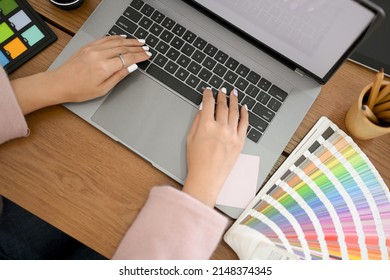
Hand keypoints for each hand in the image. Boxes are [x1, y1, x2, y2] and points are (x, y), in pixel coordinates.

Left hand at [11, 35, 150, 113]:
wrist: (59, 83)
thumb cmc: (79, 90)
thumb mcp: (103, 89)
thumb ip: (119, 76)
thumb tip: (131, 68)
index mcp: (104, 67)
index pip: (128, 58)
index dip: (140, 56)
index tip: (147, 55)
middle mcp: (99, 55)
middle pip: (124, 47)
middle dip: (137, 47)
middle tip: (146, 47)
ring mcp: (93, 48)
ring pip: (116, 41)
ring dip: (129, 40)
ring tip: (139, 41)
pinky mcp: (88, 46)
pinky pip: (105, 38)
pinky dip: (116, 37)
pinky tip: (123, 38)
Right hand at [182, 88, 248, 206]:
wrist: (207, 178)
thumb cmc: (196, 161)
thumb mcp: (190, 138)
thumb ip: (197, 122)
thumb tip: (202, 110)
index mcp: (206, 125)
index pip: (208, 103)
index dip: (208, 94)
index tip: (208, 90)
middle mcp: (220, 127)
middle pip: (223, 106)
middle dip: (222, 96)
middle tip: (222, 90)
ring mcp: (232, 134)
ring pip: (235, 112)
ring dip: (234, 101)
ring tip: (234, 94)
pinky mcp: (240, 142)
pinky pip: (245, 124)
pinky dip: (245, 114)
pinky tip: (244, 108)